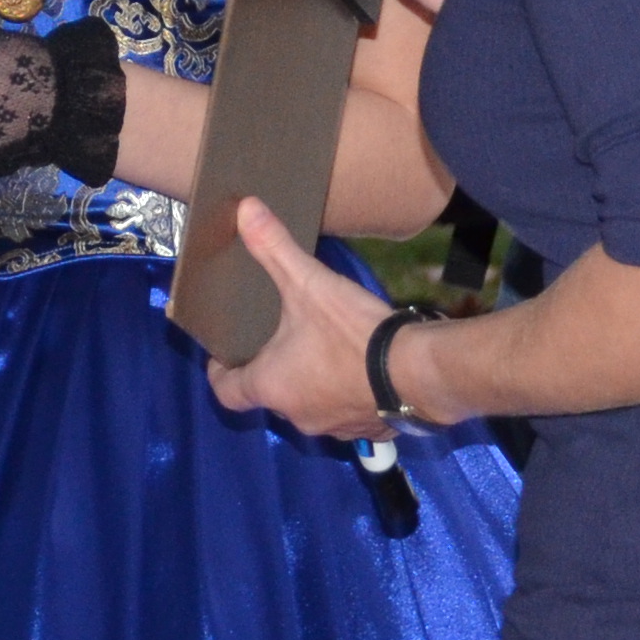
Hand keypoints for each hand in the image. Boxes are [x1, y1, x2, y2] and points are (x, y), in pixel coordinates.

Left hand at [199, 196, 396, 438]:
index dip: (221, 374)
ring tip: (319, 350)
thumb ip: (274, 249)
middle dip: (272, 370)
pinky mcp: (370, 431)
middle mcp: (297, 415)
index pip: (227, 392)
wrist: (417, 372)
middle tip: (278, 338)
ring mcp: (335, 428)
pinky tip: (360, 370)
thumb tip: (244, 209)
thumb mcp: (309, 284)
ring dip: (310, 384)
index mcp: (271, 387)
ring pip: (310, 406)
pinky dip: (347, 395)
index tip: (226, 355)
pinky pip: (348, 414)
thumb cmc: (351, 333)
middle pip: (270, 396)